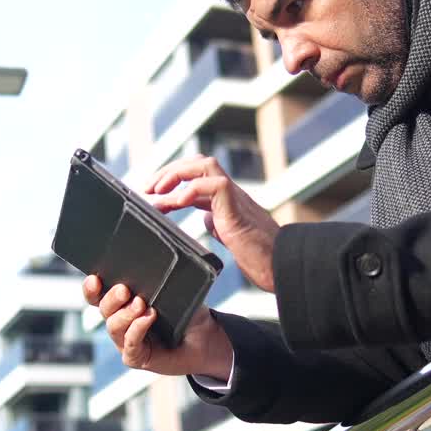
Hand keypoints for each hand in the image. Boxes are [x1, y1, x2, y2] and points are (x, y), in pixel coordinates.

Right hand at [82, 275, 233, 379]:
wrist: (206, 337)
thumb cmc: (188, 310)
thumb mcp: (176, 290)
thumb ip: (161, 280)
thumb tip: (155, 265)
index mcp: (122, 302)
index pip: (98, 294)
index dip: (91, 288)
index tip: (95, 278)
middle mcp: (120, 321)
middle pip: (103, 308)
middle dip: (111, 298)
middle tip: (125, 289)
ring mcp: (126, 340)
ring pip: (113, 326)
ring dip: (126, 314)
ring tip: (141, 304)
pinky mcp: (136, 357)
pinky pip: (130, 344)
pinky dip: (137, 329)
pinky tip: (148, 318)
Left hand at [145, 155, 279, 292]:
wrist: (282, 267)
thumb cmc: (261, 257)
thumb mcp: (231, 236)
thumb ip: (219, 223)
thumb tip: (206, 218)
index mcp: (227, 200)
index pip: (197, 176)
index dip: (173, 180)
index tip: (152, 193)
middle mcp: (231, 194)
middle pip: (198, 163)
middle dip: (169, 171)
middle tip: (147, 188)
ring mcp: (235, 198)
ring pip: (204, 165)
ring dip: (175, 174)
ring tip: (156, 190)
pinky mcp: (236, 208)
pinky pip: (212, 185)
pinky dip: (189, 190)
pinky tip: (175, 203)